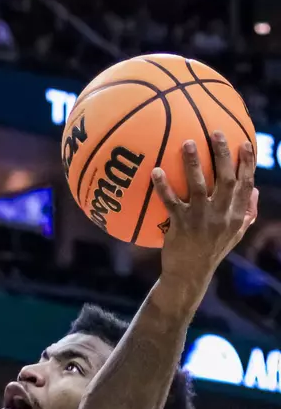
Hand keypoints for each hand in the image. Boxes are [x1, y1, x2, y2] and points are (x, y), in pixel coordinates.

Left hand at [153, 132, 257, 290]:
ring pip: (198, 187)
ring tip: (187, 142)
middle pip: (225, 180)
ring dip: (193, 163)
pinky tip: (155, 171)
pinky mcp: (180, 226)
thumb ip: (247, 212)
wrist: (190, 275)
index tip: (244, 143)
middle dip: (222, 154)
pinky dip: (163, 187)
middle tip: (215, 133)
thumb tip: (254, 189)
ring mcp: (200, 220)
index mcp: (237, 216)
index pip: (246, 184)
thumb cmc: (212, 252)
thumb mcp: (235, 235)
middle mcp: (221, 216)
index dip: (247, 163)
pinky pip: (170, 202)